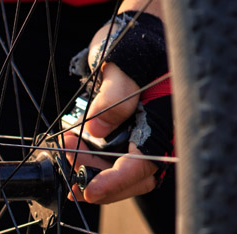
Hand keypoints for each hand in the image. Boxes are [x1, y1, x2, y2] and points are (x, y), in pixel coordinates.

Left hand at [64, 10, 171, 204]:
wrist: (137, 40)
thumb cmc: (134, 48)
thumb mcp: (123, 66)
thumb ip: (114, 97)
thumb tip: (97, 128)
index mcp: (169, 122)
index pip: (144, 164)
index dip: (116, 182)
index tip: (89, 190)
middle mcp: (163, 137)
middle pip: (134, 178)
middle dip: (97, 178)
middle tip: (68, 165)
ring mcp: (149, 140)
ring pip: (123, 172)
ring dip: (90, 167)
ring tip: (67, 145)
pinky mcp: (134, 140)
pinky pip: (115, 161)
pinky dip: (92, 158)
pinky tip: (74, 143)